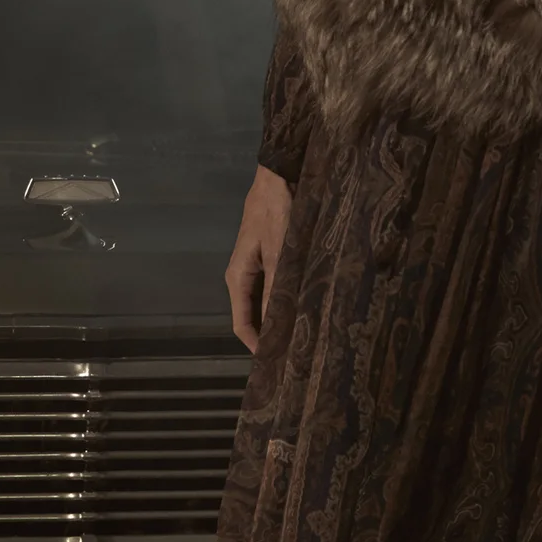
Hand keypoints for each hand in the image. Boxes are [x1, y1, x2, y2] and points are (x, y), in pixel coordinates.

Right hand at [224, 165, 292, 353]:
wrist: (280, 175)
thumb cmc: (277, 212)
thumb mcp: (279, 252)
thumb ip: (277, 290)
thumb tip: (277, 328)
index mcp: (237, 277)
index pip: (241, 325)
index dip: (257, 347)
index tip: (277, 366)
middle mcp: (243, 275)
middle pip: (252, 316)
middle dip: (271, 335)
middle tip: (297, 354)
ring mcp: (256, 265)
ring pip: (265, 302)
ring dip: (280, 317)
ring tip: (304, 335)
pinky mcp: (270, 256)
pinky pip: (275, 287)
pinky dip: (286, 299)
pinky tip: (304, 306)